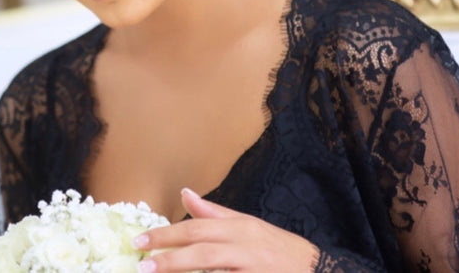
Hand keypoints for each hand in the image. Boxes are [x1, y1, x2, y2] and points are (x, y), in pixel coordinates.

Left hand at [133, 188, 318, 271]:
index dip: (166, 235)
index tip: (140, 242)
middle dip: (169, 257)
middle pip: (202, 250)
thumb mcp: (249, 226)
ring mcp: (255, 269)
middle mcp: (247, 246)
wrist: (319, 271)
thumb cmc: (279, 250)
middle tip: (142, 265)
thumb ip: (215, 213)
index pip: (197, 228)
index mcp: (241, 227)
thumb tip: (184, 194)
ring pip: (213, 270)